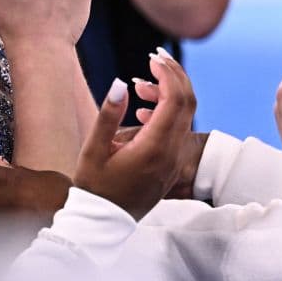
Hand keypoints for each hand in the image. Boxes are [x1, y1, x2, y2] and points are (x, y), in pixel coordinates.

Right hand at [73, 53, 197, 219]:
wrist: (103, 223)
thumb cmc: (95, 187)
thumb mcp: (94, 150)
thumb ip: (108, 115)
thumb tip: (121, 82)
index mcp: (155, 147)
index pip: (175, 99)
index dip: (167, 74)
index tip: (151, 59)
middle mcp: (172, 152)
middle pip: (188, 102)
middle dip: (175, 75)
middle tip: (156, 58)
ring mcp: (175, 159)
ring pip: (185, 115)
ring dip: (169, 93)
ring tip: (140, 84)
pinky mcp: (172, 163)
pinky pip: (179, 129)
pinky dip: (167, 112)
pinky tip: (142, 110)